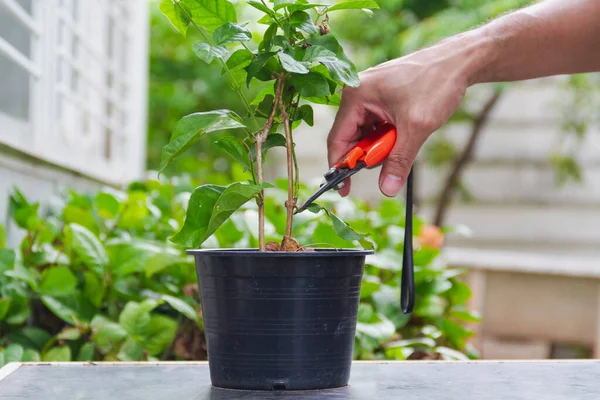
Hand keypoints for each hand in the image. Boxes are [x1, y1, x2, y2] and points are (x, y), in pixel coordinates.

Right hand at [327, 37, 472, 197]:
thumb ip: (399, 160)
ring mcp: (369, 94)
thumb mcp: (416, 127)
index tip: (344, 189)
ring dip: (382, 145)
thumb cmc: (437, 83)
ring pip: (365, 133)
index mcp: (356, 95)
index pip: (338, 138)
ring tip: (405, 138)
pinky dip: (388, 136)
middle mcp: (357, 93)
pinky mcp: (381, 97)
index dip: (340, 166)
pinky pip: (376, 125)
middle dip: (369, 154)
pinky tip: (404, 133)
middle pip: (350, 137)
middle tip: (389, 162)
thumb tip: (387, 188)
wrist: (459, 61)